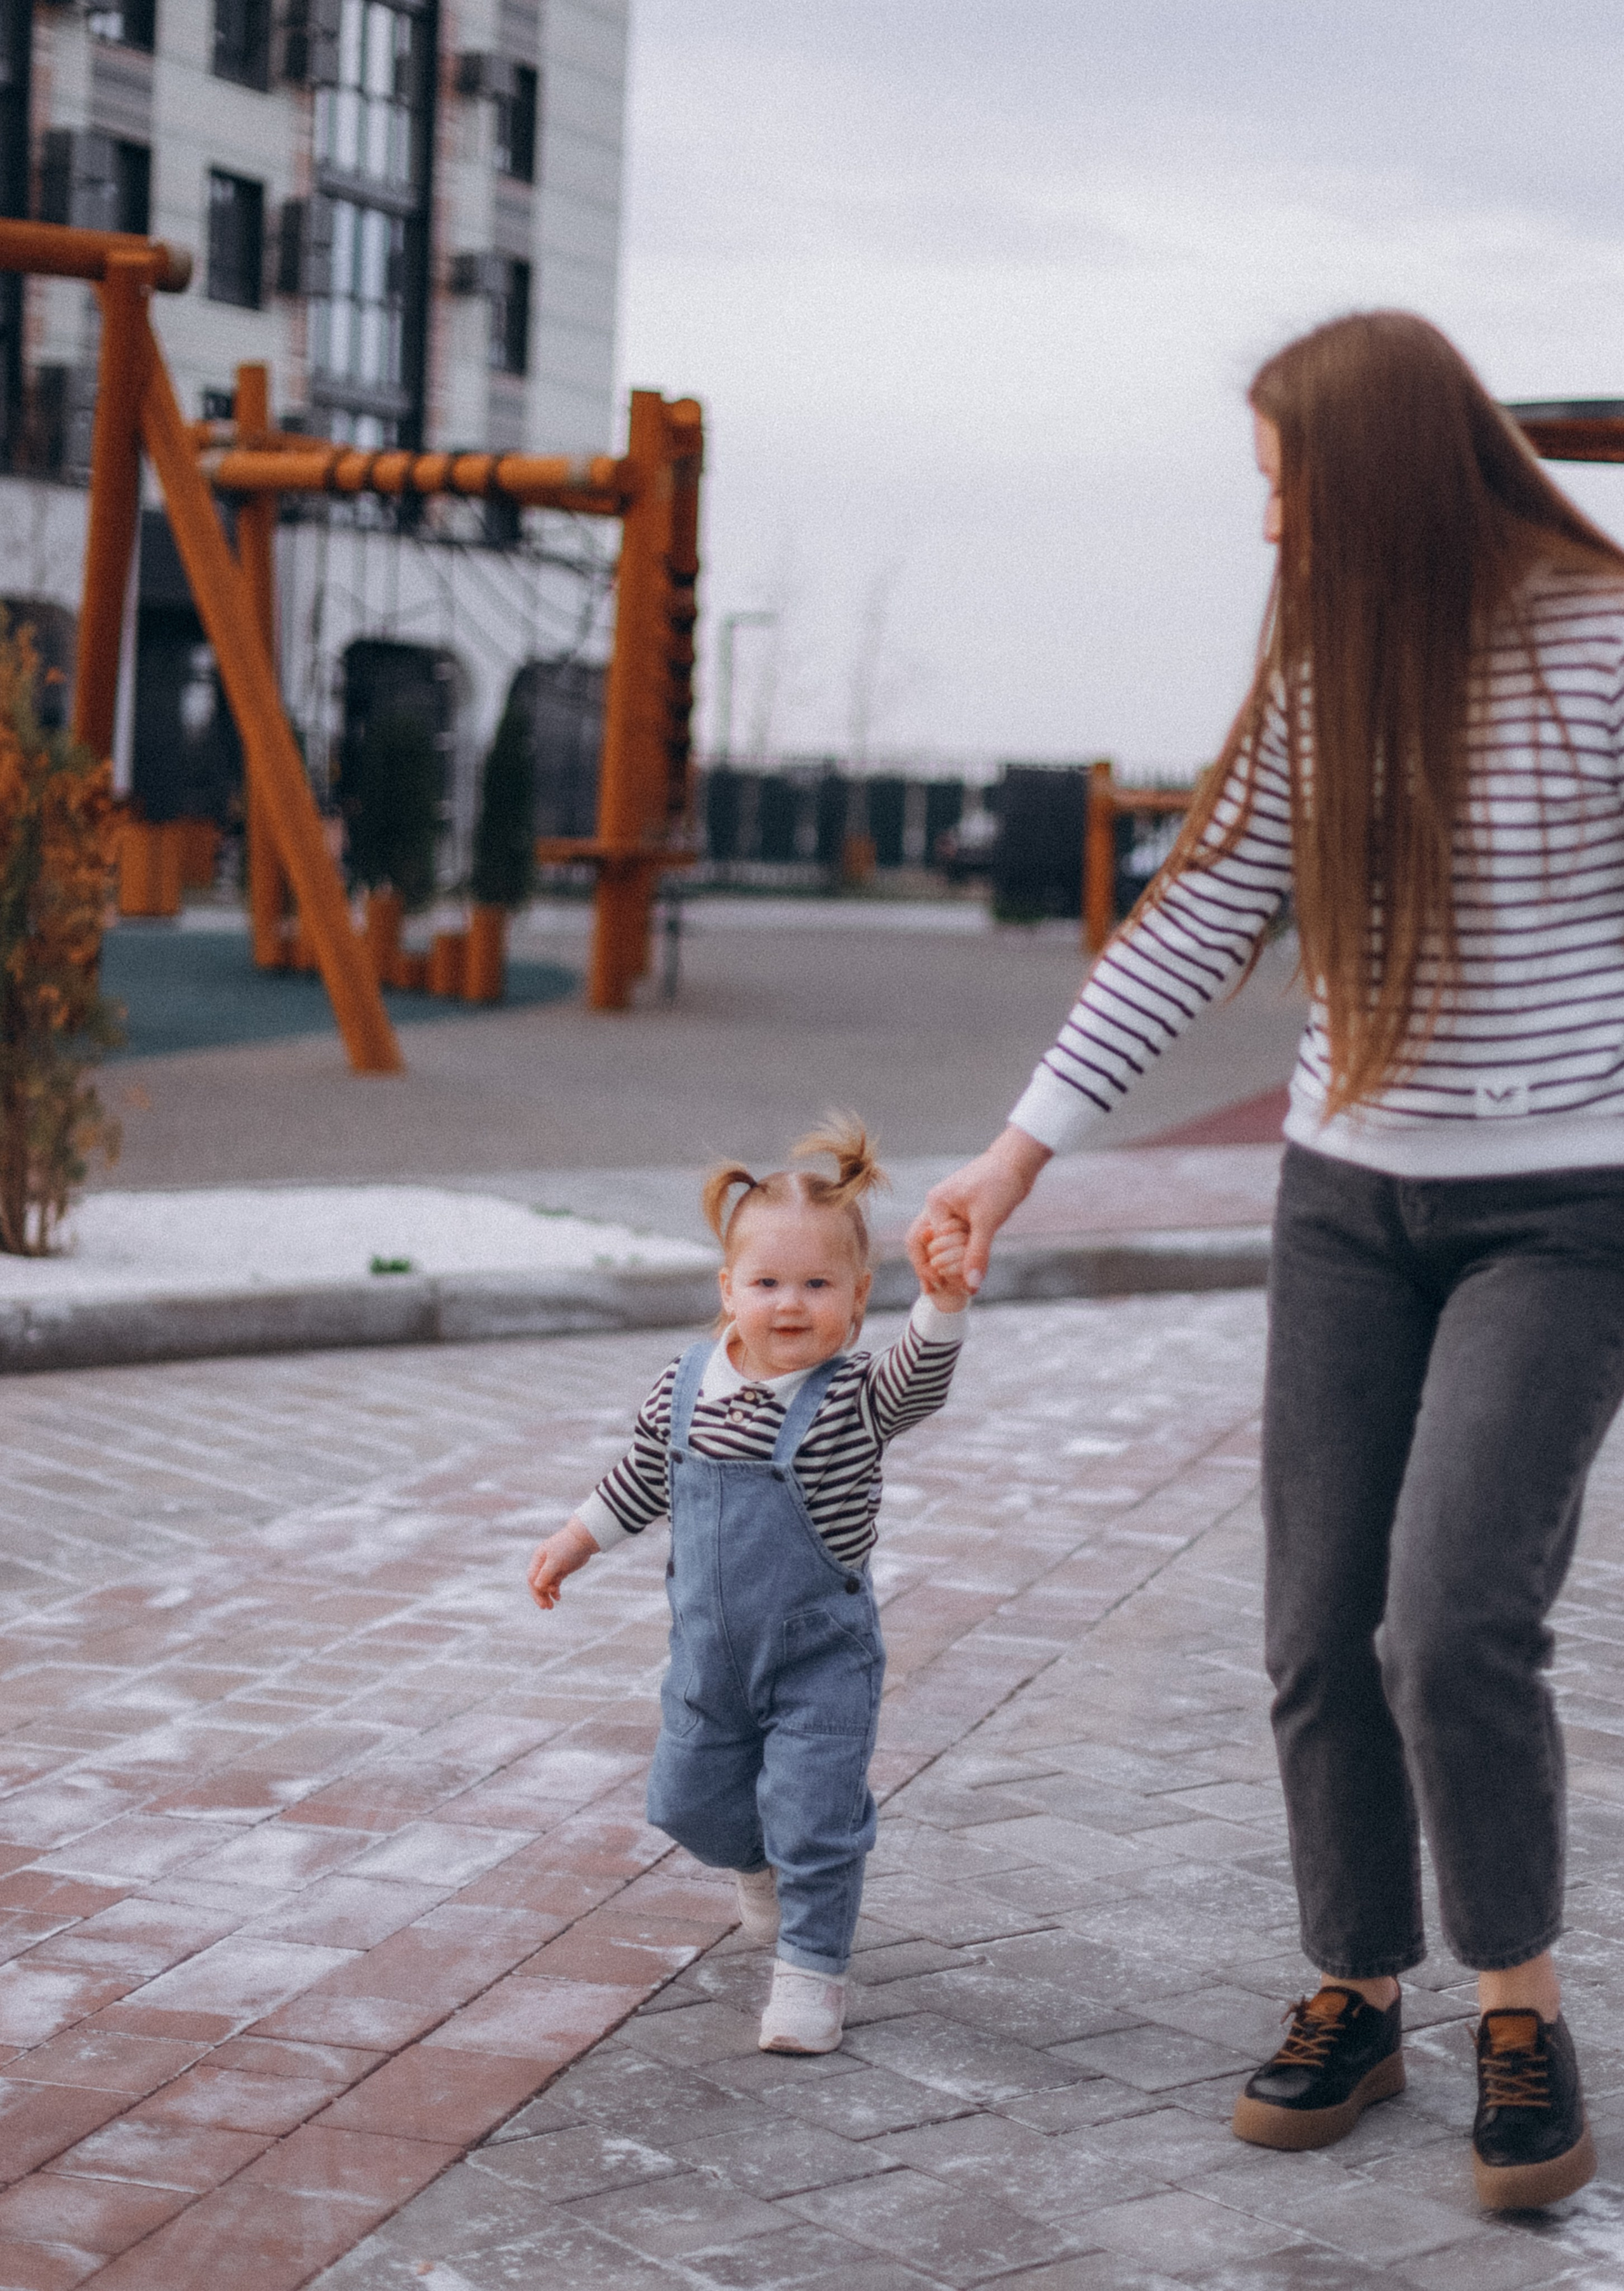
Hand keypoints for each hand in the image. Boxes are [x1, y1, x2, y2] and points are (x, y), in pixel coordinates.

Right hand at [527, 1518, 599, 1610]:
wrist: (584, 1539)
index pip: (532, 1579)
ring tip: (552, 1606)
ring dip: (547, 1595)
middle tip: (546, 1607)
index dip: (535, 1592)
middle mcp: (543, 1563)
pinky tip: (558, 1597)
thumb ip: (545, 1574)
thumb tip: (536, 1587)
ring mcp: (552, 1567)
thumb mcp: (555, 1561)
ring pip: (546, 1584)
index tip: (542, 1603)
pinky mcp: (561, 1569)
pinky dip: (555, 1590)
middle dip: (541, 1596)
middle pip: (538, 1583)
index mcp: (538, 1559)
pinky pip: (555, 1582)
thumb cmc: (568, 1547)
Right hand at [905, 1126, 1050, 1295]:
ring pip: (934, 1241)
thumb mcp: (988, 1221)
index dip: (935, 1268)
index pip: (929, 1244)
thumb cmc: (1000, 1184)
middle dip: (925, 1267)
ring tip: (939, 1286)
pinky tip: (958, 1270)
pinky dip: (952, 1254)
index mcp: (936, 1204)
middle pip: (920, 1242)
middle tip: (931, 1291)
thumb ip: (977, 1254)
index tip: (943, 1288)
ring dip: (938, 1261)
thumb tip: (971, 1286)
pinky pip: (950, 1238)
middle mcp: (936, 1207)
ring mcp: (947, 1209)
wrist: (1017, 1162)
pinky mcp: (962, 1213)